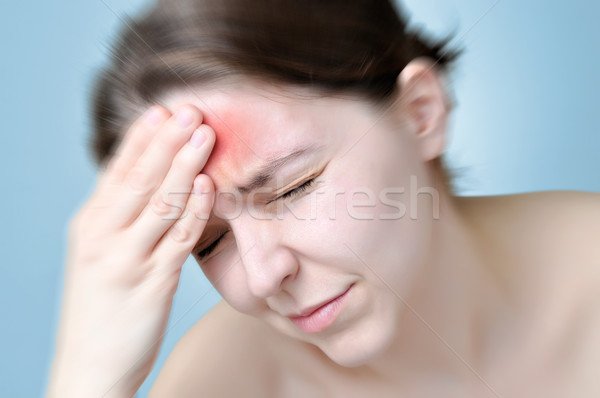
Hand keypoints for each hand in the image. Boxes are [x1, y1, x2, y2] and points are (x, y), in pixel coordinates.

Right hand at [47, 104, 214, 396]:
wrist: (89, 367)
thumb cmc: (100, 308)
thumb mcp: (98, 254)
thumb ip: (121, 220)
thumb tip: (152, 183)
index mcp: (89, 224)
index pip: (117, 171)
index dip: (142, 139)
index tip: (163, 109)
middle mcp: (102, 237)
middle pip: (139, 179)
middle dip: (166, 141)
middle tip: (190, 109)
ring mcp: (125, 260)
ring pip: (159, 202)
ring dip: (184, 166)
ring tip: (205, 135)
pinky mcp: (150, 284)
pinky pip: (177, 239)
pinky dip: (193, 210)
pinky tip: (208, 186)